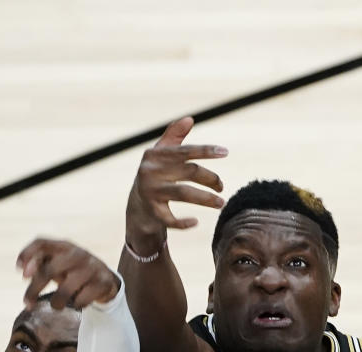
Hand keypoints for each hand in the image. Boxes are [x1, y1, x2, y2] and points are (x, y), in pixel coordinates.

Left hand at [16, 238, 119, 309]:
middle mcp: (77, 253)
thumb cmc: (72, 271)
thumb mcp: (57, 264)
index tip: (20, 272)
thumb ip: (40, 265)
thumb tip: (25, 275)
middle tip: (27, 303)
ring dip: (57, 302)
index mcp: (63, 246)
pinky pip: (83, 299)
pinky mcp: (102, 282)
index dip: (28, 255)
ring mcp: (91, 267)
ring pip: (66, 288)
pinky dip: (77, 304)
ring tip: (56, 306)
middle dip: (34, 289)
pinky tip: (77, 304)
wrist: (105, 279)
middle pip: (50, 270)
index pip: (41, 243)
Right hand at [126, 116, 227, 245]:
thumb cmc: (156, 175)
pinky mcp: (151, 211)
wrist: (137, 205)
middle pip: (190, 172)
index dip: (206, 151)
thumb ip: (174, 136)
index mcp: (156, 155)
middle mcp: (151, 171)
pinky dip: (183, 223)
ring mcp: (151, 192)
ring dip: (206, 199)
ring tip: (221, 203)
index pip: (185, 151)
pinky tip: (196, 223)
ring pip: (184, 193)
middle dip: (211, 179)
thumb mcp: (161, 155)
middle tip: (222, 187)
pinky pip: (170, 219)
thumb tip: (189, 118)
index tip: (225, 152)